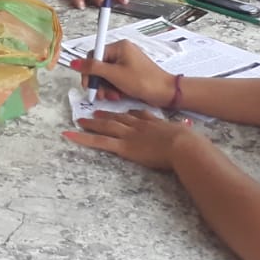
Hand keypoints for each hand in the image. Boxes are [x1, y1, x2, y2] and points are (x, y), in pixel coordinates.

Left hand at [65, 109, 196, 170]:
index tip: (122, 112)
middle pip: (118, 118)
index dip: (128, 114)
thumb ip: (183, 133)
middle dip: (105, 115)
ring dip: (92, 122)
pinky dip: (82, 137)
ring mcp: (129, 135)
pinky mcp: (123, 146)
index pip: (138, 115)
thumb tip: (190, 134)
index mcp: (153, 122)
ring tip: (81, 120)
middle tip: (94, 113)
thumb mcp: (186, 133)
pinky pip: (98, 141)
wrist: (183, 145)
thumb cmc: (188, 142)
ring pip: (106, 126)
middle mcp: (138, 125)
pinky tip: (69, 134)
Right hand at [70, 39, 177, 107]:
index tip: (88, 84)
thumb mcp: (114, 75)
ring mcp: (127, 62)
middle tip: (100, 94)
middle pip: (99, 66)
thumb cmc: (143, 81)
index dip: (88, 71)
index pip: (94, 55)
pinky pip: (116, 79)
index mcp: (119, 47)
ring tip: (112, 96)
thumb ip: (93, 68)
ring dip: (106, 87)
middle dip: (98, 82)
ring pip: (107, 75)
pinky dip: (114, 88)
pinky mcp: (130, 73)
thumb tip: (74, 62)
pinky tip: (118, 95)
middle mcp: (122, 52)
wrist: (165, 93)